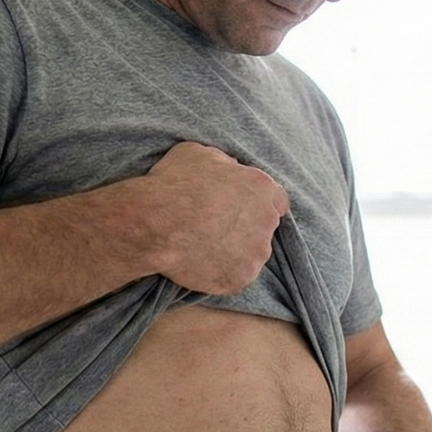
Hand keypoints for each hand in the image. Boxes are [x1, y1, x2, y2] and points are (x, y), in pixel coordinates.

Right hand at [143, 142, 288, 294]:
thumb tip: (229, 169)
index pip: (277, 199)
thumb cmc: (173, 185)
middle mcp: (266, 220)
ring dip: (235, 251)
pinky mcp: (241, 278)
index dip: (258, 203)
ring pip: (251, 254)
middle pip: (264, 227)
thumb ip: (223, 162)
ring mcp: (255, 252)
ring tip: (204, 248)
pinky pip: (234, 276)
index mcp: (260, 187)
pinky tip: (200, 264)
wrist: (154, 224)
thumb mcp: (197, 154)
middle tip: (216, 229)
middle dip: (246, 227)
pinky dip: (221, 272)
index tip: (243, 209)